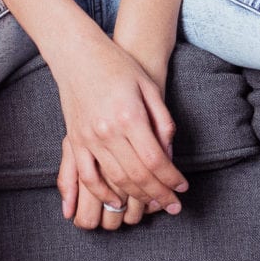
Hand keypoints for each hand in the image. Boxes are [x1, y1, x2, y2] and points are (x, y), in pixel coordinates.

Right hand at [50, 25, 185, 223]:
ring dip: (136, 197)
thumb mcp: (148, 86)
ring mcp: (89, 138)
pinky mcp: (75, 141)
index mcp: (130, 116)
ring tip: (153, 205)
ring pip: (116, 179)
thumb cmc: (117, 66)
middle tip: (174, 205)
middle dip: (159, 194)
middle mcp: (108, 131)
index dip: (172, 179)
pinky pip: (88, 176)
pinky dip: (102, 193)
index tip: (183, 188)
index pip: (155, 160)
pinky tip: (117, 200)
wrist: (77, 54)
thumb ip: (162, 119)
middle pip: (138, 175)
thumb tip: (170, 152)